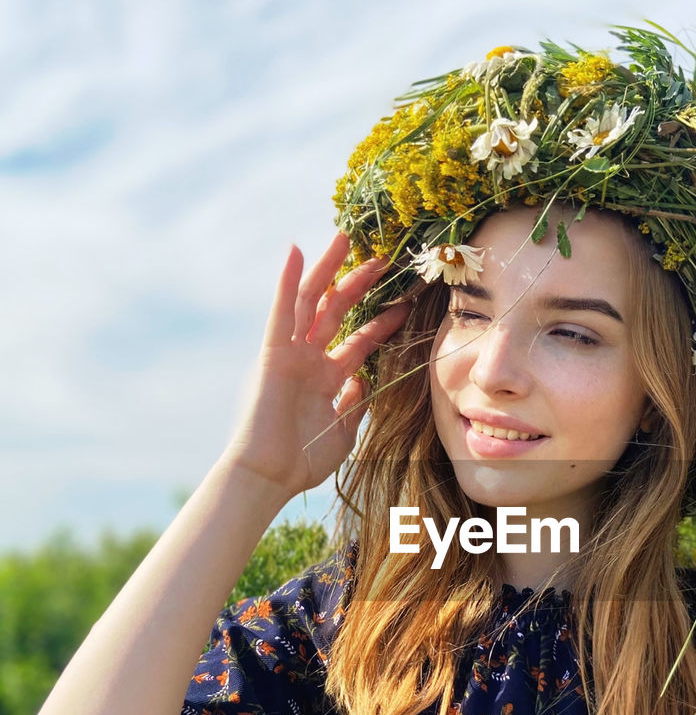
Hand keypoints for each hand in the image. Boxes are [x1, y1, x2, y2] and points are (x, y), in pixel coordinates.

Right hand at [223, 232, 408, 501]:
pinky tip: (296, 251)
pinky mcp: (273, 354)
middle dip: (359, 283)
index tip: (406, 301)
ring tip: (345, 238)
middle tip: (384, 257)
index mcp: (326, 378)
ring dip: (328, 269)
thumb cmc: (302, 462)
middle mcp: (309, 360)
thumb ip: (356, 402)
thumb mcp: (343, 430)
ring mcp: (290, 354)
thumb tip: (366, 380)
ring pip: (311, 301)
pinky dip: (287, 281)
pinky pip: (282, 312)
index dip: (382, 320)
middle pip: (336, 311)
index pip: (360, 340)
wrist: (269, 476)